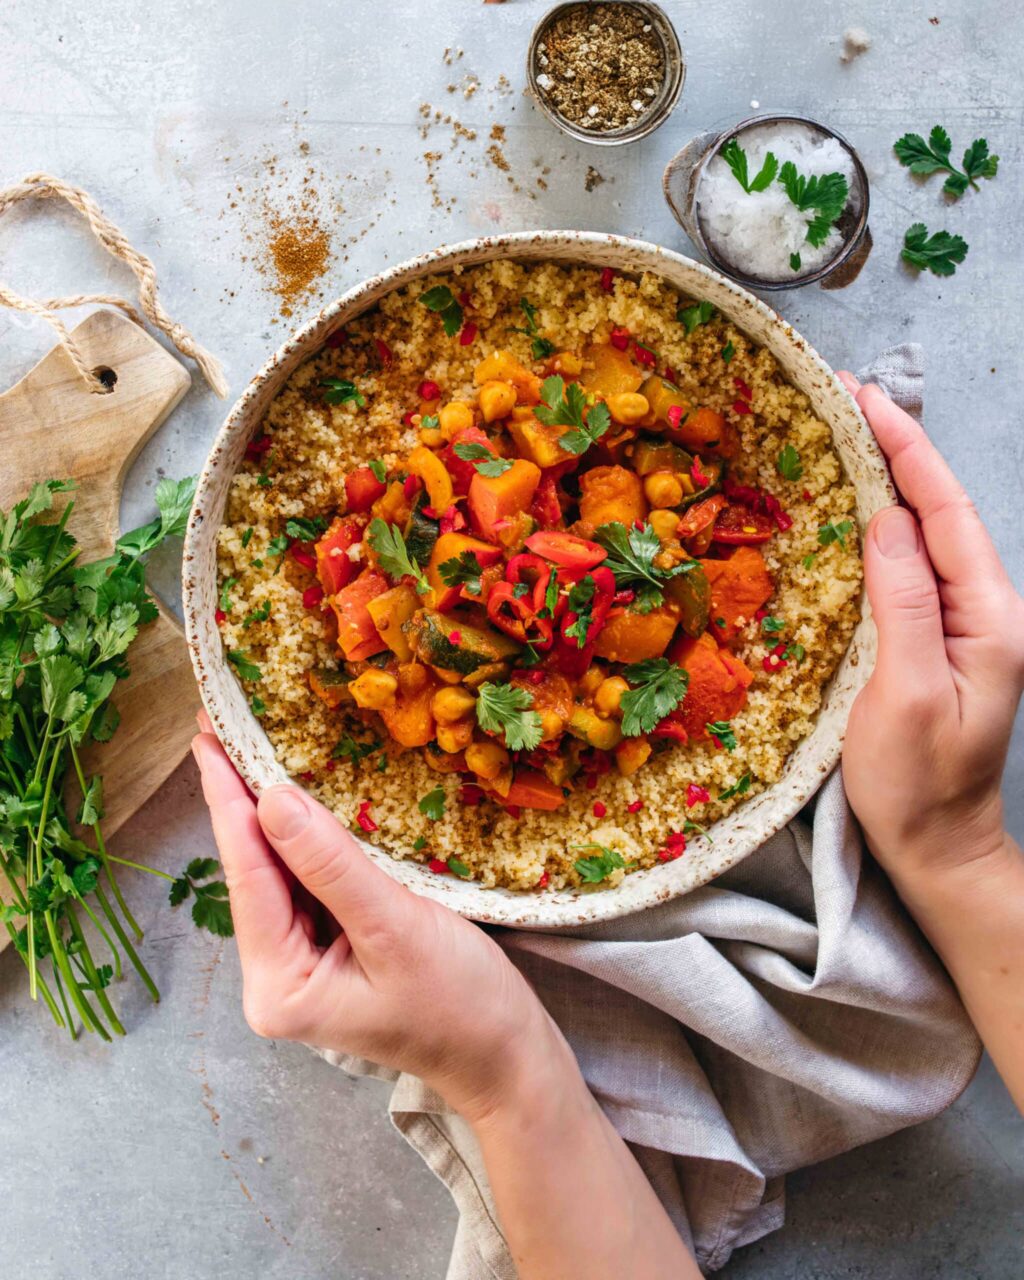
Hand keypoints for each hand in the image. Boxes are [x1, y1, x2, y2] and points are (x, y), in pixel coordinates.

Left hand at [190, 712, 561, 1120]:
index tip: (209, 738)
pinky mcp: (331, 954)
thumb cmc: (462, 1003)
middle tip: (225, 725)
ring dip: (275, 815)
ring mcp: (303, 968)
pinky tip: (303, 796)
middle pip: (257, 874)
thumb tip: (271, 798)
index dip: (228, 800)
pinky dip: (308, 841)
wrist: (509, 1057)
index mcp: (279, 987)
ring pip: (281, 876)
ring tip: (253, 744)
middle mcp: (277, 980)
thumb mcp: (395, 926)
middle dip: (244, 800)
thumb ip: (332, 864)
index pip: (249, 876)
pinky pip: (310, 886)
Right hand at [837, 374, 1023, 884]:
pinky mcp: (936, 640)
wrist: (939, 848)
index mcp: (991, 617)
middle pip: (942, 512)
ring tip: (846, 433)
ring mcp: (963, 625)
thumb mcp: (904, 695)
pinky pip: (910, 567)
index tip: (864, 399)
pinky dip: (880, 526)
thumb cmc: (918, 786)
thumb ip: (904, 603)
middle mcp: (985, 610)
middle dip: (898, 449)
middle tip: (846, 397)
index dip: (906, 451)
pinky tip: (855, 509)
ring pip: (926, 534)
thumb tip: (887, 520)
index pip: (946, 514)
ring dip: (889, 480)